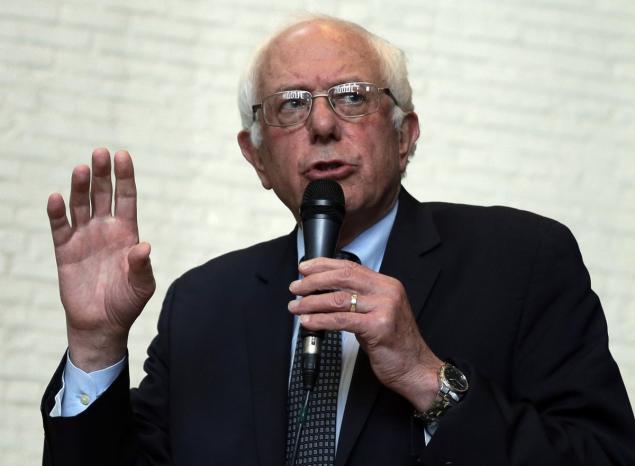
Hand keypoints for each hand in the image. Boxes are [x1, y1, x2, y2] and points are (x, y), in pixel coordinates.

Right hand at [47, 148, 155, 370]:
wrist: (102, 324)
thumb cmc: (127, 303)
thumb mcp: (142, 285)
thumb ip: (142, 266)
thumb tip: (143, 247)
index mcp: (127, 232)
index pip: (126, 198)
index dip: (125, 177)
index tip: (123, 156)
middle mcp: (105, 229)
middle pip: (103, 194)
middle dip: (102, 174)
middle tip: (100, 153)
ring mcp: (84, 238)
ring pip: (80, 205)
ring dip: (79, 187)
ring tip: (81, 170)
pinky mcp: (65, 250)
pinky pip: (59, 227)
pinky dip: (57, 212)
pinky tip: (57, 198)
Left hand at [288, 257, 442, 411]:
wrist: (416, 368)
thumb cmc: (395, 343)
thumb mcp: (378, 313)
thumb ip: (357, 300)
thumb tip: (325, 293)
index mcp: (386, 284)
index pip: (350, 267)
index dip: (324, 265)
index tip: (305, 268)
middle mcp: (387, 292)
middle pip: (343, 277)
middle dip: (314, 281)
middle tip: (296, 288)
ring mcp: (384, 308)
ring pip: (338, 299)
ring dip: (311, 302)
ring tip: (296, 306)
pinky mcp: (377, 327)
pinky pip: (341, 320)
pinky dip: (320, 320)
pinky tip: (308, 322)